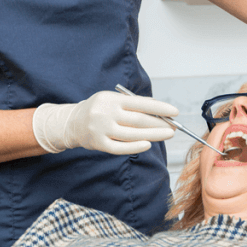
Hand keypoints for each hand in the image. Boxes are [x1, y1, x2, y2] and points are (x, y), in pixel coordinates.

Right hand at [32, 90, 176, 155]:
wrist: (71, 122)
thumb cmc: (98, 109)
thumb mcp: (112, 100)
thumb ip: (133, 103)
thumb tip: (158, 108)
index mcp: (111, 99)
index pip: (140, 103)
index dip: (160, 108)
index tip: (174, 112)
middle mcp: (106, 113)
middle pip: (139, 120)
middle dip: (160, 124)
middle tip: (174, 126)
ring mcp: (102, 129)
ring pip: (133, 134)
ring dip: (153, 135)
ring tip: (167, 134)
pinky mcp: (99, 144)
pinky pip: (120, 147)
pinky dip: (135, 146)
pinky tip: (148, 144)